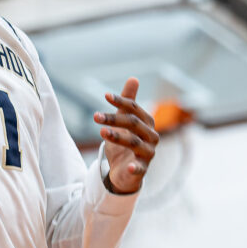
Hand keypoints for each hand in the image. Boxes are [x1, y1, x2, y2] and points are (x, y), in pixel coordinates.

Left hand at [94, 77, 157, 193]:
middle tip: (95, 116)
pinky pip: (141, 168)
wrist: (124, 169)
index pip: (135, 108)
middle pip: (133, 123)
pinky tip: (130, 167)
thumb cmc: (125, 141)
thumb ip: (128, 102)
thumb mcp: (123, 120)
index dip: (121, 101)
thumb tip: (133, 78)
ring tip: (101, 132)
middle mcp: (151, 136)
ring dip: (117, 136)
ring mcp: (148, 153)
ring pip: (134, 142)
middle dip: (114, 118)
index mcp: (147, 122)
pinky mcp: (142, 169)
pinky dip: (136, 168)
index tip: (106, 95)